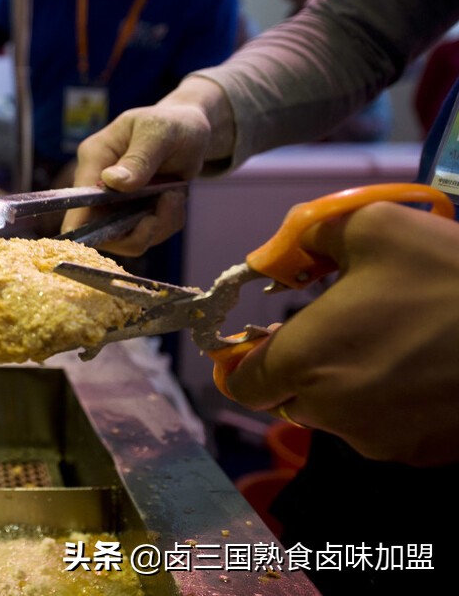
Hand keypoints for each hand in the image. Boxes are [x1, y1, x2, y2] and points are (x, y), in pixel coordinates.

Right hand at [61, 77, 232, 254]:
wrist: (191, 130)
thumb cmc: (173, 124)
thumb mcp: (159, 134)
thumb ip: (139, 158)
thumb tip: (111, 182)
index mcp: (94, 158)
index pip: (77, 200)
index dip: (88, 224)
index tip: (125, 229)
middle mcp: (98, 183)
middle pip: (99, 230)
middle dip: (137, 230)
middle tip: (167, 205)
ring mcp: (114, 202)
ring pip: (127, 238)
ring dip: (159, 225)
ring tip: (175, 195)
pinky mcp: (133, 213)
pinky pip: (146, 234)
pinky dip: (166, 223)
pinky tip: (175, 198)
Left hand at [225, 202, 458, 466]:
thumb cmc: (448, 274)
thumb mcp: (371, 225)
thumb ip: (306, 239)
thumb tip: (275, 256)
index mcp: (305, 362)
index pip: (241, 384)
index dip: (243, 360)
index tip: (259, 338)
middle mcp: (333, 413)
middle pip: (290, 399)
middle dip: (302, 366)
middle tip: (340, 327)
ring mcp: (382, 441)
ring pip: (339, 415)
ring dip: (349, 384)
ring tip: (393, 341)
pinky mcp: (426, 454)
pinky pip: (388, 428)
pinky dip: (393, 403)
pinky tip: (425, 367)